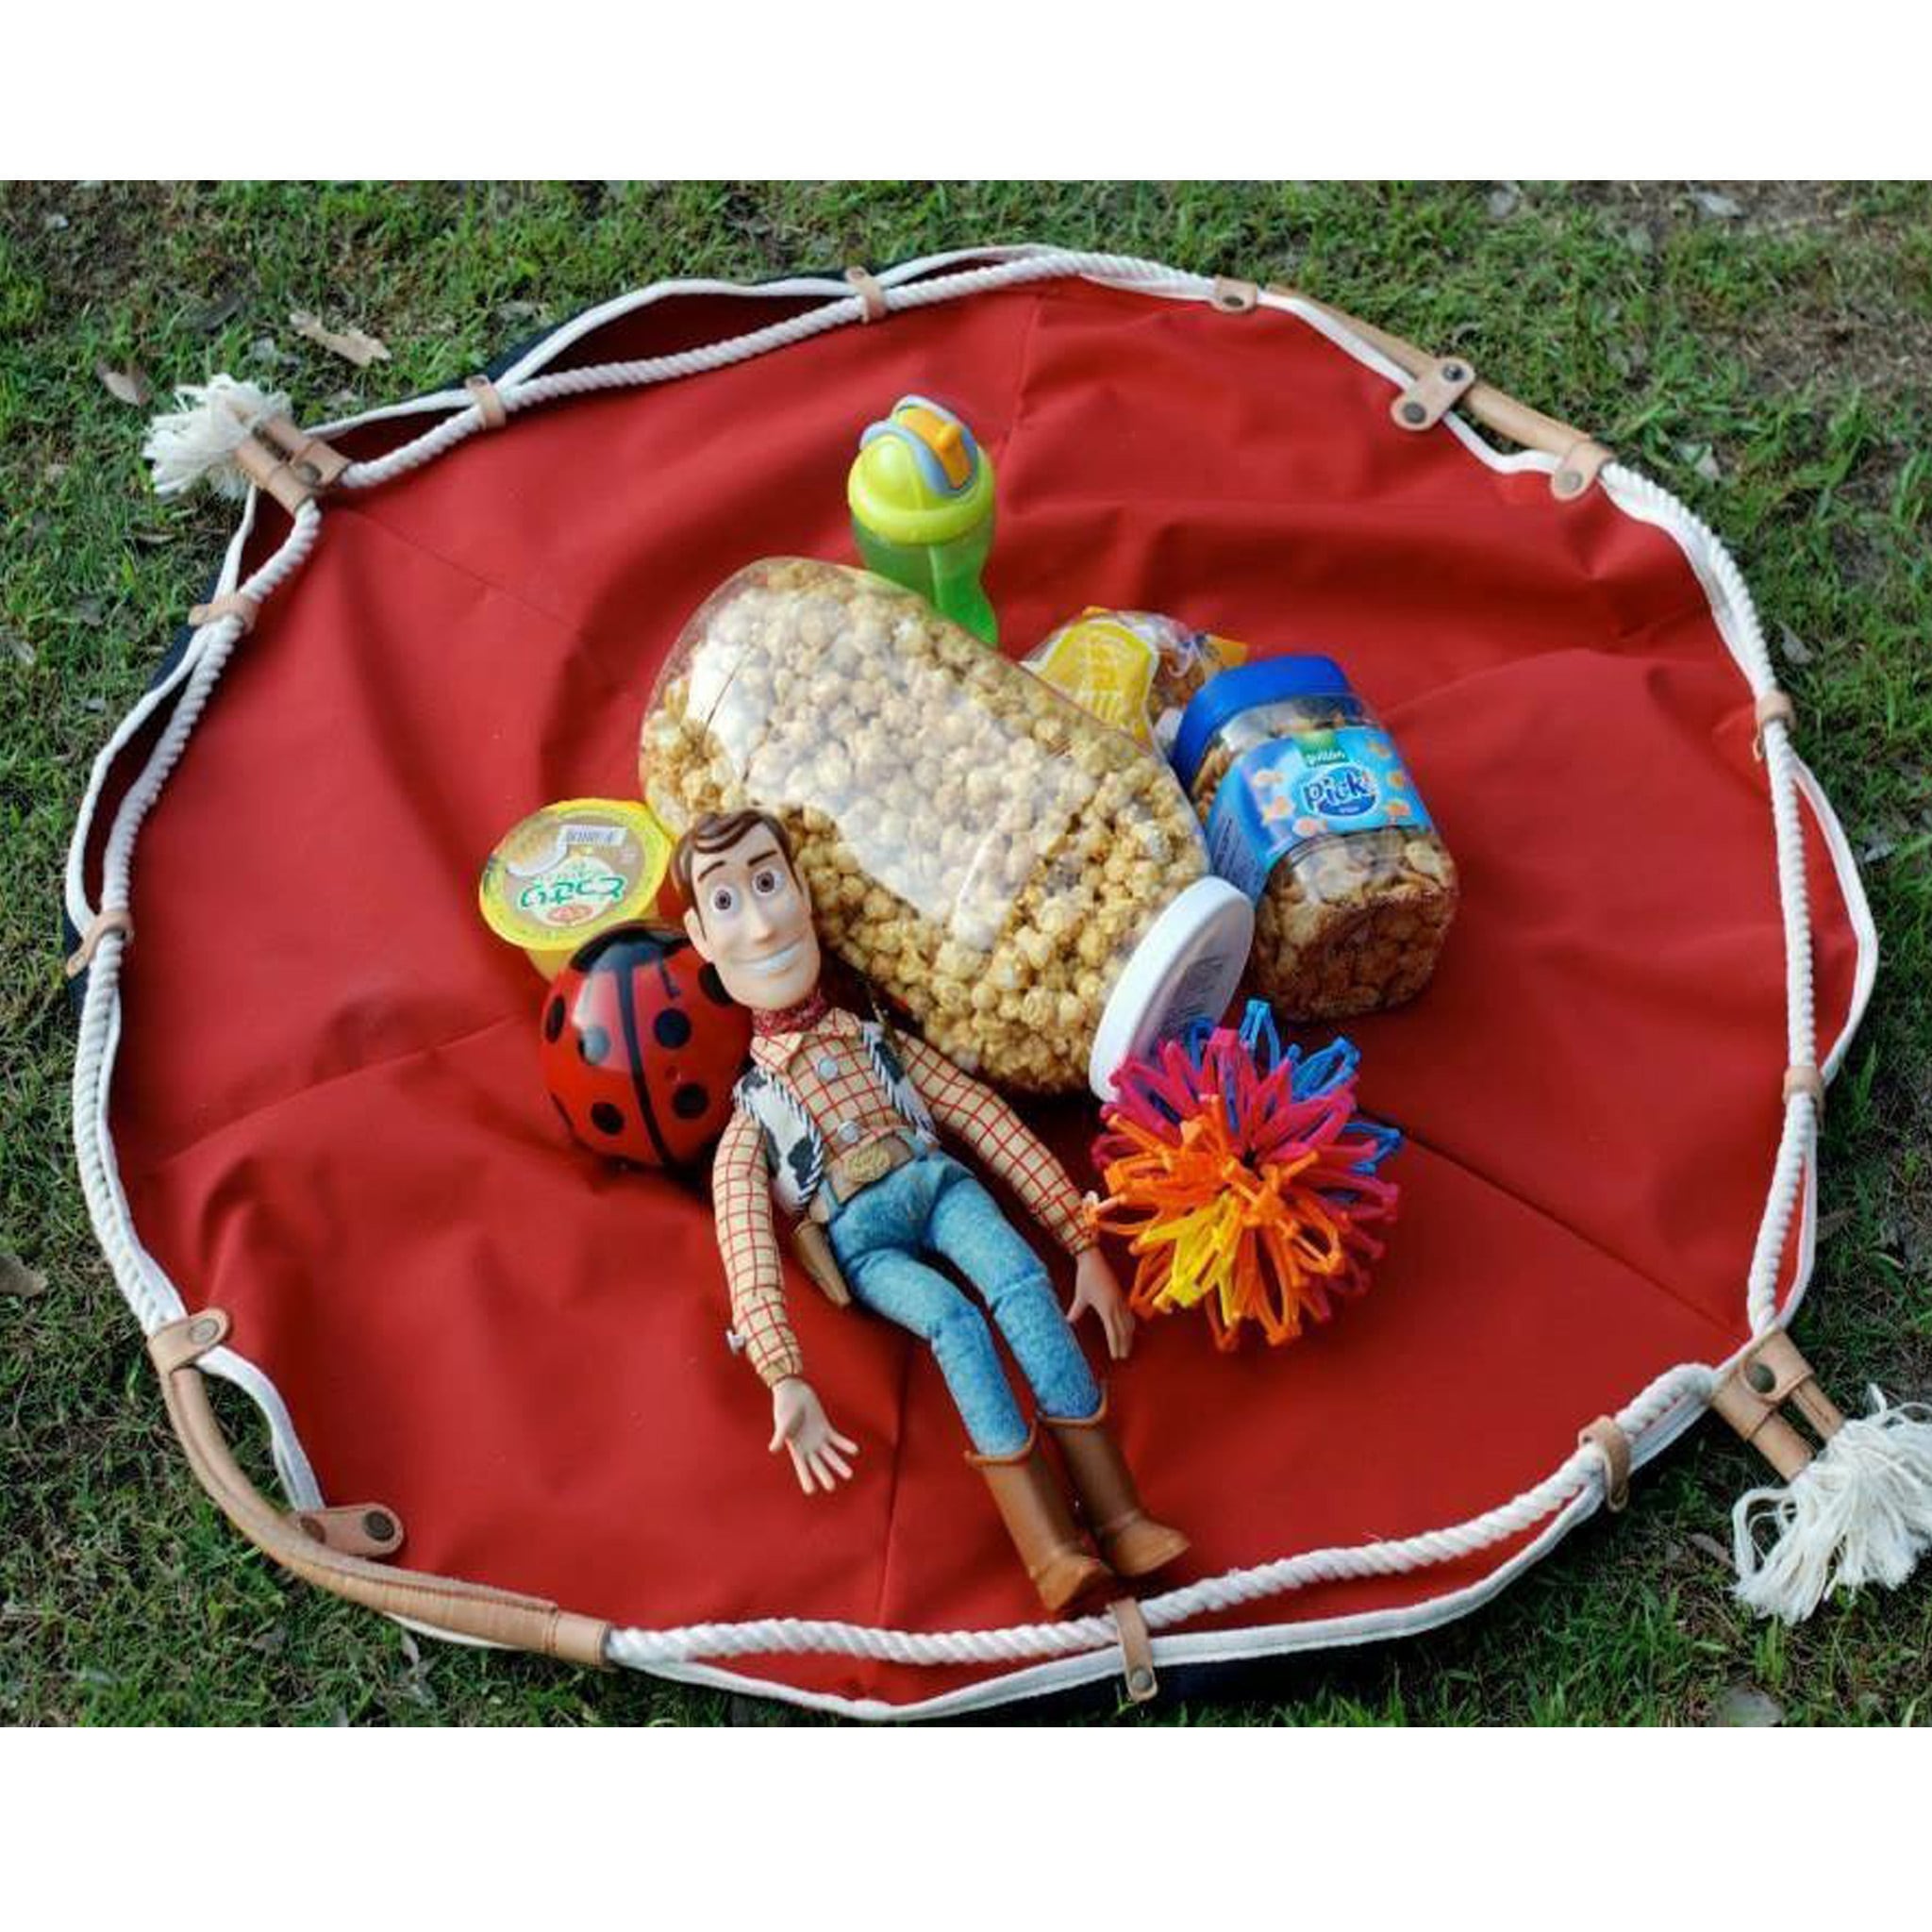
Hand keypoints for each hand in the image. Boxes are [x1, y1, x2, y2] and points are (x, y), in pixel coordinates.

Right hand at [769, 1378, 858, 1495]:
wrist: (793, 1391)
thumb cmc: (784, 1407)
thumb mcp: (782, 1422)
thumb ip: (780, 1437)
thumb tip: (773, 1449)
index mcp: (796, 1448)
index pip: (802, 1468)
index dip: (806, 1479)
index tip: (811, 1492)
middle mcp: (808, 1447)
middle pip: (818, 1465)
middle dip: (824, 1475)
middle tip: (831, 1487)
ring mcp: (818, 1439)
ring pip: (831, 1455)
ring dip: (839, 1464)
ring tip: (849, 1474)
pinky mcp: (825, 1428)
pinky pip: (837, 1439)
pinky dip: (845, 1445)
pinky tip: (855, 1450)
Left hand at [1067, 1247, 1134, 1360]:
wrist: (1094, 1259)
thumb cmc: (1086, 1277)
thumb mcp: (1080, 1296)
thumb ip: (1076, 1311)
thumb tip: (1068, 1322)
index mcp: (1107, 1308)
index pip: (1113, 1332)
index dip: (1116, 1345)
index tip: (1116, 1356)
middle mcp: (1116, 1306)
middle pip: (1123, 1330)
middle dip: (1124, 1344)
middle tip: (1124, 1356)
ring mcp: (1121, 1300)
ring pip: (1128, 1322)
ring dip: (1129, 1335)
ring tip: (1128, 1346)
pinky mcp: (1121, 1294)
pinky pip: (1129, 1313)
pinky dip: (1131, 1323)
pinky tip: (1130, 1327)